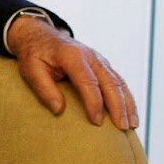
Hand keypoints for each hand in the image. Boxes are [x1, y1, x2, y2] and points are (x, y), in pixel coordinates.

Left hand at [8, 15, 137, 129]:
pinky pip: (119, 82)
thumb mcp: (31, 70)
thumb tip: (59, 111)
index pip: (88, 82)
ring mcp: (100, 60)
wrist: (40, 36)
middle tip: (122, 128)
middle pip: (110, 83)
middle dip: (118, 107)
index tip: (97, 122)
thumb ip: (44, 89)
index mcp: (73, 56)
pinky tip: (130, 113)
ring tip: (132, 125)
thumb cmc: (34, 54)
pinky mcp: (103, 65)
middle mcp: (91, 57)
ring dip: (127, 104)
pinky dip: (126, 98)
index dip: (94, 103)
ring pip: (119, 83)